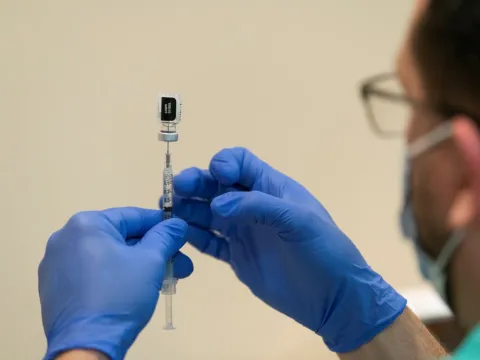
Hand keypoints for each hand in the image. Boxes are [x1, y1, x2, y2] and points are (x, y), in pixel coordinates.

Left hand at [39, 207, 192, 359]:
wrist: (86, 346)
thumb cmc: (120, 294)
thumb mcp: (151, 261)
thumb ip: (166, 236)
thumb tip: (177, 224)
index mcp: (86, 224)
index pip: (134, 216)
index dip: (162, 225)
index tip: (181, 235)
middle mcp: (65, 238)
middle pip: (122, 238)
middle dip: (154, 252)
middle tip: (180, 266)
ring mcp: (56, 264)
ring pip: (108, 257)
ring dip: (138, 266)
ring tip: (164, 281)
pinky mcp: (55, 288)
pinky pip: (93, 273)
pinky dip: (115, 277)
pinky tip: (136, 290)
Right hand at [169, 147, 405, 352]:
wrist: (332, 298)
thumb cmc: (323, 251)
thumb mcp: (299, 220)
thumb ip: (258, 206)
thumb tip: (217, 204)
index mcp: (271, 187)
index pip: (240, 161)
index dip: (225, 162)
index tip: (219, 175)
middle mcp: (252, 205)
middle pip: (216, 186)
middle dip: (195, 183)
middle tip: (176, 190)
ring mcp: (242, 231)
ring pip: (207, 213)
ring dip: (187, 209)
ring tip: (167, 211)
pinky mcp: (236, 256)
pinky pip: (209, 242)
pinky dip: (193, 237)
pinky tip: (179, 235)